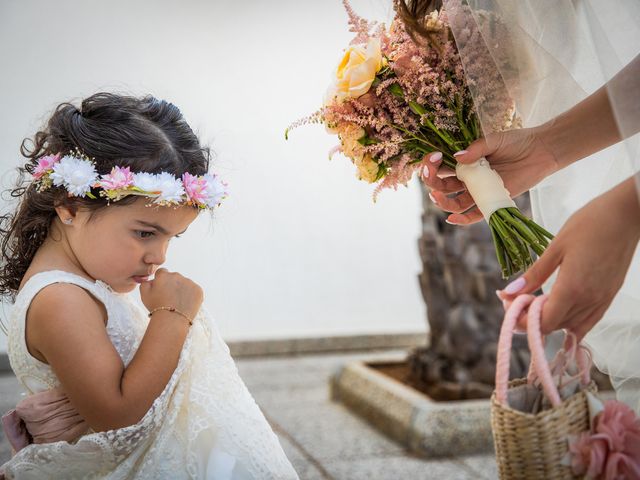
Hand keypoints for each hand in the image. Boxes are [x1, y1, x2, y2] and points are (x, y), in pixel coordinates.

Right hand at [139, 268, 203, 320]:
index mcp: (164, 275)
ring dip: (182, 290)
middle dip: (172, 285)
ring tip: (177, 303)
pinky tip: (185, 304)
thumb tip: (151, 280)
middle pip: (174, 278)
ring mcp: (189, 282)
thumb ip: (146, 282)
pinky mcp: (198, 290)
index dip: (161, 281)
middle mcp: (177, 276)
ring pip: (185, 284)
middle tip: (169, 298)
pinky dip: (191, 296)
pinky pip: (194, 291)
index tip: (162, 290)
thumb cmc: (156, 307)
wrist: (171, 319)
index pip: (162, 273)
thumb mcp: (144, 294)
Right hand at [423, 126, 559, 224]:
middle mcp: (468, 178)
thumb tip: (456, 158)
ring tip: (436, 197)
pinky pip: (474, 215)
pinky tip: (451, 219)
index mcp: (465, 162)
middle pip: (443, 186)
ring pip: (454, 203)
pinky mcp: (491, 202)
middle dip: (432, 181)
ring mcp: (479, 191)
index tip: (433, 156)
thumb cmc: (516, 142)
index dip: (432, 165)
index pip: (441, 167)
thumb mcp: (494, 140)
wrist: (540, 150)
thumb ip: (476, 148)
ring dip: (442, 202)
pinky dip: (462, 220)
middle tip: (430, 173)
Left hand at [498, 177, 639, 339]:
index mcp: (572, 289)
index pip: (544, 322)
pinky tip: (560, 314)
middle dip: (531, 319)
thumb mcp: (556, 248)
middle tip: (515, 300)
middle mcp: (589, 300)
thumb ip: (534, 274)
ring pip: (571, 326)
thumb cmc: (589, 224)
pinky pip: (590, 320)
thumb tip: (509, 292)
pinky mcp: (610, 294)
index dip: (523, 320)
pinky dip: (572, 323)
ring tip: (533, 302)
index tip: (509, 305)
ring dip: (551, 320)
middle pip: (555, 326)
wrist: (626, 214)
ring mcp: (602, 299)